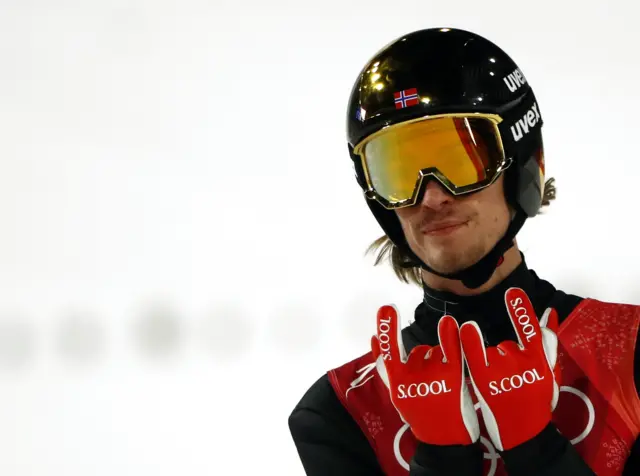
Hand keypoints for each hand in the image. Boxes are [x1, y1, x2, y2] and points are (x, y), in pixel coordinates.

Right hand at [371, 305, 478, 445]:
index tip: (386, 308)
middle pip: (417, 352)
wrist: (446, 442)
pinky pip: (450, 349)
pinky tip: (449, 323)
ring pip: (433, 352)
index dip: (386, 328)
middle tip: (432, 385)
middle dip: (423, 361)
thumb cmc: (422, 416)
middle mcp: (412, 378)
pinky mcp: (453, 377)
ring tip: (443, 387)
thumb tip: (373, 340)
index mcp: (397, 384)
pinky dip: (449, 335)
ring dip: (438, 361)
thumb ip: (387, 369)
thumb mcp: (399, 395)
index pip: (388, 350)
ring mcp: (433, 376)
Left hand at [459, 287, 559, 450]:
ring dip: (490, 362)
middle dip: (505, 357)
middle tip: (511, 380)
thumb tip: (550, 311)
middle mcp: (521, 363)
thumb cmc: (537, 399)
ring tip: (500, 386)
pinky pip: (473, 351)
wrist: (522, 432)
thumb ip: (549, 342)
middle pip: (506, 344)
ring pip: (489, 350)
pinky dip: (469, 340)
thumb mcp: (549, 372)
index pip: (531, 330)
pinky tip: (467, 331)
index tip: (513, 291)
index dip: (521, 310)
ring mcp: (500, 370)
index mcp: (540, 361)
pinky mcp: (482, 378)